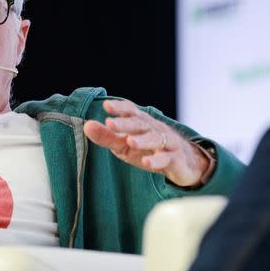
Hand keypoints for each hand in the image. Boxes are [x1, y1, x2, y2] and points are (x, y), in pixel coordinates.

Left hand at [82, 99, 208, 186]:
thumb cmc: (147, 150)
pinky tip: (147, 162)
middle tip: (110, 123)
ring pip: (155, 139)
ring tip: (129, 141)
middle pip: (140, 124)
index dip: (120, 108)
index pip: (131, 111)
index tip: (106, 105)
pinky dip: (157, 160)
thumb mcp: (124, 145)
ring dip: (142, 140)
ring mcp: (167, 143)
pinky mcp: (175, 159)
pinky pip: (166, 159)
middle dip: (126, 124)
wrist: (183, 164)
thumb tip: (86, 125)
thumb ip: (106, 136)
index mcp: (141, 122)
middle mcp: (155, 129)